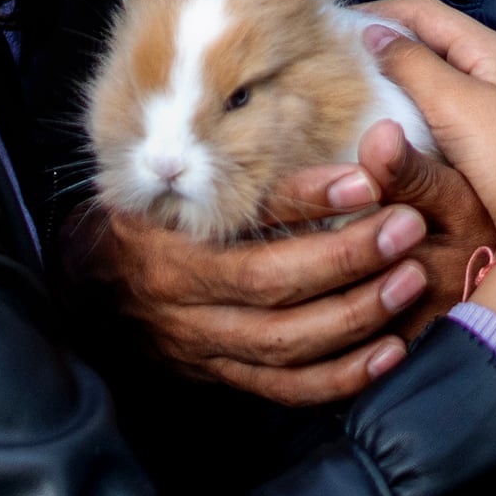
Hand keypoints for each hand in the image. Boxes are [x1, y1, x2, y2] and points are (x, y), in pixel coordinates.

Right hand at [76, 107, 492, 407]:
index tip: (366, 181)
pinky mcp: (222, 377)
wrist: (84, 290)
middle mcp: (182, 298)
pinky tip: (389, 351)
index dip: (308, 204)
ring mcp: (202, 344)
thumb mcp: (157, 181)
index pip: (244, 227)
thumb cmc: (135, 220)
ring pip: (286, 344)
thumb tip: (292, 106)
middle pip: (272, 286)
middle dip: (349, 258)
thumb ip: (217, 162)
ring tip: (411, 279)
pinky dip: (343, 377)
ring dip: (357, 314)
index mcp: (166, 238)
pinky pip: (288, 389)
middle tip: (405, 226)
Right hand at [362, 0, 495, 349]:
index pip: (422, 10)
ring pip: (437, 78)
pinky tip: (394, 129)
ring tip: (356, 93)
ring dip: (397, 80)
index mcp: (492, 49)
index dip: (374, 12)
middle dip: (382, 45)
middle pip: (430, 41)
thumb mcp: (456, 103)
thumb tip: (372, 33)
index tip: (330, 28)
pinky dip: (415, 111)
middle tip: (337, 62)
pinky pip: (447, 112)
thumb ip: (410, 62)